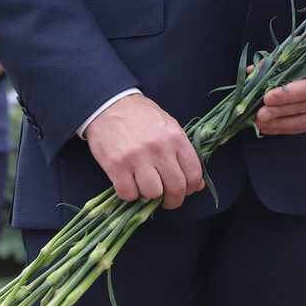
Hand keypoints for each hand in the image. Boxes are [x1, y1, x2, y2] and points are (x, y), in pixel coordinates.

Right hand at [86, 94, 204, 208]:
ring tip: (145, 186)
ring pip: (153, 194)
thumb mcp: (169, 126)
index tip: (186, 191)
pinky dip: (130, 194)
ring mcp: (136, 158)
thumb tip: (196, 182)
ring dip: (150, 196)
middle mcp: (159, 148)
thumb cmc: (142, 116)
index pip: (193, 173)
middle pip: (176, 188)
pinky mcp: (116, 166)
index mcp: (175, 137)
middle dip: (174, 200)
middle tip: (167, 200)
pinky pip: (128, 194)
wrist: (109, 105)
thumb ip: (183, 151)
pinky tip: (129, 183)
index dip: (192, 188)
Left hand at [255, 64, 305, 135]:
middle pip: (303, 106)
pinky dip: (284, 129)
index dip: (287, 95)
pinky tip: (269, 128)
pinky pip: (303, 128)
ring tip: (260, 123)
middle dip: (279, 111)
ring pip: (303, 121)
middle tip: (260, 114)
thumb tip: (252, 71)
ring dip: (279, 124)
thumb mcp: (300, 52)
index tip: (267, 98)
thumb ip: (278, 61)